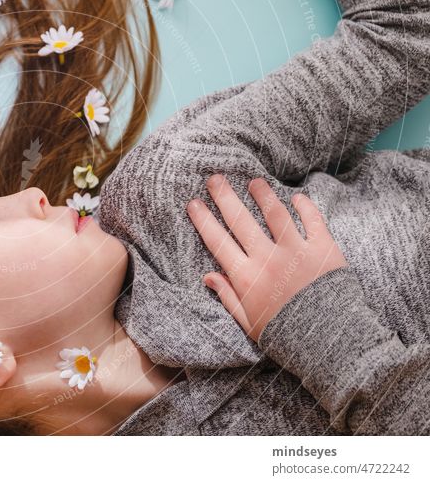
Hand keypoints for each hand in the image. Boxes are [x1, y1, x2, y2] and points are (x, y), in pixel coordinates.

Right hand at [186, 174, 347, 342]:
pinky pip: (313, 221)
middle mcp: (268, 259)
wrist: (329, 343)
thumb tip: (208, 276)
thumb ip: (228, 297)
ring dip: (262, 194)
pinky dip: (305, 207)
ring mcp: (296, 251)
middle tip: (215, 179)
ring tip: (254, 181)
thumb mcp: (249, 322)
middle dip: (225, 197)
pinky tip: (297, 196)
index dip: (203, 220)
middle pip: (241, 221)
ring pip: (275, 214)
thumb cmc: (285, 336)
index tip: (193, 203)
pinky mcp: (323, 249)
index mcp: (247, 277)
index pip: (218, 242)